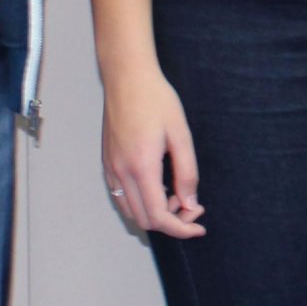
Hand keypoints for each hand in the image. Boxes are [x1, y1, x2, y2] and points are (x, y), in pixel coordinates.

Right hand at [101, 68, 204, 238]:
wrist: (127, 76)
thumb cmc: (156, 99)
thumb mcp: (181, 134)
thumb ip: (187, 172)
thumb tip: (190, 204)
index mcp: (142, 166)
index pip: (159, 216)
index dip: (182, 228)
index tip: (199, 225)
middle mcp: (121, 172)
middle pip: (145, 220)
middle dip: (172, 221)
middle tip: (191, 203)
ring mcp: (111, 168)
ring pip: (130, 212)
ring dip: (154, 213)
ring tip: (174, 193)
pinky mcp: (107, 162)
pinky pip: (120, 196)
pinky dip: (140, 203)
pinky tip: (156, 186)